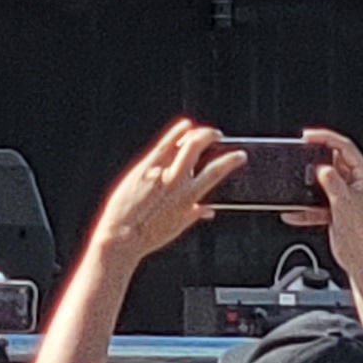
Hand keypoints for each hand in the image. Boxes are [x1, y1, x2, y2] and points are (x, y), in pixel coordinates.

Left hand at [92, 120, 243, 263]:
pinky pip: (162, 146)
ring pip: (182, 145)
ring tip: (203, 130)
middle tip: (218, 135)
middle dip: (211, 138)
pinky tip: (183, 126)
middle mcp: (177, 182)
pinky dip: (175, 134)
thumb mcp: (178, 226)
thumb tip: (208, 210)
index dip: (231, 161)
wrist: (123, 235)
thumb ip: (194, 214)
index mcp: (190, 198)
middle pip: (199, 150)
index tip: (239, 155)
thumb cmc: (148, 234)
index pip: (216, 173)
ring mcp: (160, 173)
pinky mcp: (143, 168)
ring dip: (196, 133)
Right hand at [295, 129, 362, 278]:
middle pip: (332, 163)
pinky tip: (295, 213)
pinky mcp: (336, 210)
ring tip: (296, 190)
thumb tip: (322, 167)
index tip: (307, 136)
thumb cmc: (362, 239)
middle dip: (313, 164)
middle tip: (298, 161)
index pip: (345, 148)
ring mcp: (345, 197)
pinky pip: (316, 201)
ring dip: (307, 188)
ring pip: (322, 182)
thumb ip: (332, 184)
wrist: (361, 265)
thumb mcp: (345, 205)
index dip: (326, 138)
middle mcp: (355, 185)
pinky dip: (305, 207)